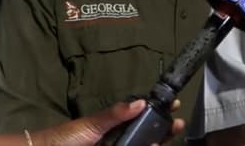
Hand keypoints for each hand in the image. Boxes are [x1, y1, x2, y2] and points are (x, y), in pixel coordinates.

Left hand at [30, 99, 185, 145]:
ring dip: (156, 142)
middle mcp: (120, 140)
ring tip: (164, 138)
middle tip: (177, 124)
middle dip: (164, 130)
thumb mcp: (92, 123)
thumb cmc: (67, 138)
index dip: (159, 113)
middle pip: (148, 135)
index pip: (143, 118)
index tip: (174, 105)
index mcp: (116, 127)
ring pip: (143, 145)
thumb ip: (116, 114)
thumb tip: (141, 102)